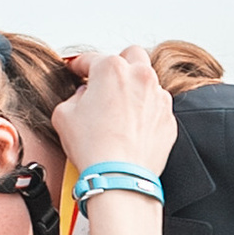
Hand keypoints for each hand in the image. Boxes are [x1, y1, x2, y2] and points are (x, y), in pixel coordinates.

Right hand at [51, 45, 174, 188]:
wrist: (119, 178)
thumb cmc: (95, 149)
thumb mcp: (64, 115)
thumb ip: (74, 96)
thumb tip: (83, 96)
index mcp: (112, 69)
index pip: (91, 58)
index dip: (80, 65)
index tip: (78, 71)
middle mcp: (140, 77)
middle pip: (131, 56)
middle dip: (119, 64)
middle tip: (107, 81)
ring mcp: (158, 98)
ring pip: (148, 81)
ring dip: (135, 89)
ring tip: (121, 109)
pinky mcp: (168, 120)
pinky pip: (157, 109)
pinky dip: (146, 114)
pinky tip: (132, 128)